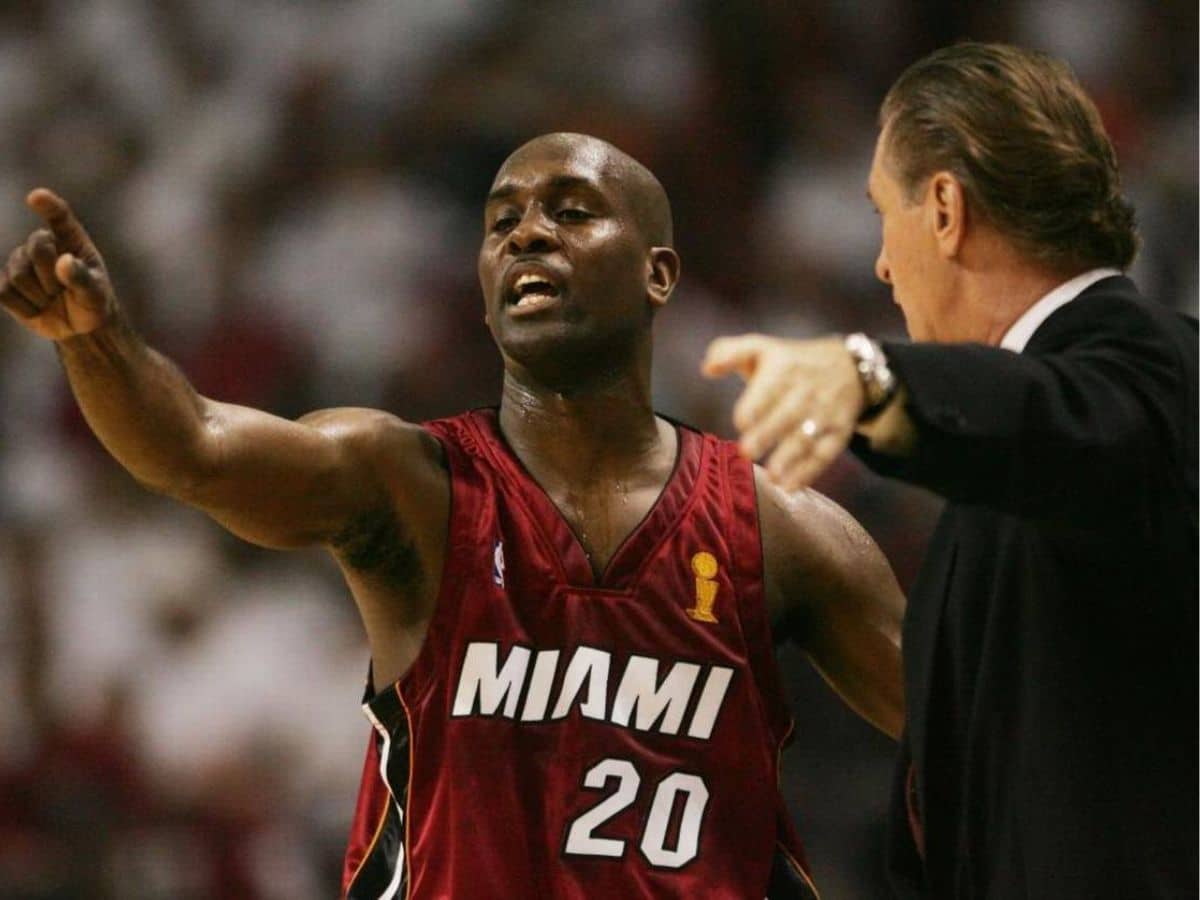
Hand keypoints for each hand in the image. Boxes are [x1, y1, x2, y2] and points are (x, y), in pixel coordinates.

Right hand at [0, 189, 115, 340]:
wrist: (79, 326)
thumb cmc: (93, 303)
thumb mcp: (96, 294)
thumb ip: (82, 278)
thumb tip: (63, 262)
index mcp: (72, 240)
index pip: (60, 217)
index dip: (48, 205)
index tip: (37, 197)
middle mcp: (43, 244)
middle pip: (36, 249)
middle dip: (51, 277)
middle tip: (64, 291)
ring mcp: (20, 262)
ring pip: (18, 276)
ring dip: (40, 297)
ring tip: (53, 300)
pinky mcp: (5, 283)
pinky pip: (3, 293)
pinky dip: (24, 308)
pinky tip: (38, 309)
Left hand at [702, 333, 863, 489]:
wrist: (850, 367)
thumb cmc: (791, 362)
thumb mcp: (761, 348)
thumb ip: (728, 353)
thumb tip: (707, 369)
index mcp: (783, 369)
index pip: (768, 389)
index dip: (754, 407)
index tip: (742, 422)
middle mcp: (806, 392)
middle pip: (787, 415)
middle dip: (768, 434)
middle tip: (747, 452)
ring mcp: (825, 414)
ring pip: (807, 437)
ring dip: (789, 458)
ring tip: (772, 475)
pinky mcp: (839, 432)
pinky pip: (825, 454)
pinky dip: (809, 472)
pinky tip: (790, 486)